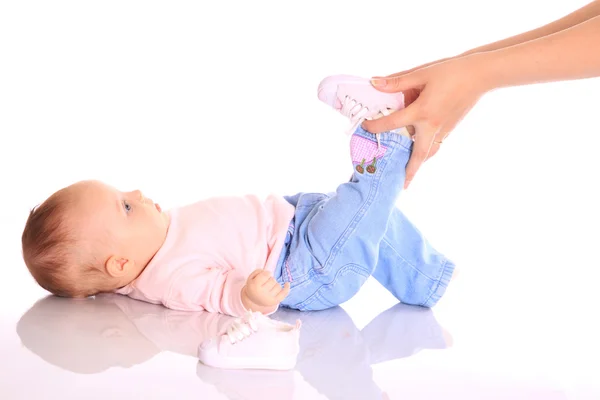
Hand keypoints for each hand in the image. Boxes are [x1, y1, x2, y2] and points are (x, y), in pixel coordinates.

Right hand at [242, 269, 289, 308]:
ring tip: (269, 287)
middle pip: (272, 280)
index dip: (266, 273)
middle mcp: (262, 293)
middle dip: (270, 279)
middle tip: (266, 283)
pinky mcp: (275, 301)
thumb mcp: (251, 277)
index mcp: (255, 286)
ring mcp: (269, 298)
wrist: (253, 301)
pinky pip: (284, 293)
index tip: (265, 275)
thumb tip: (269, 273)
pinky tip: (287, 283)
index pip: (266, 275)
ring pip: (278, 286)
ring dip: (275, 284)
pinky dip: (287, 288)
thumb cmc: (253, 286)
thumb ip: (258, 271)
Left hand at [363, 54, 489, 188]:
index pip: (392, 124)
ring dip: (419, 162)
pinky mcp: (452, 128)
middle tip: (402, 185)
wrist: (481, 75)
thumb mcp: (422, 73)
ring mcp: (444, 129)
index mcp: (422, 112)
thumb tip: (374, 83)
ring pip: (429, 152)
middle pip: (418, 156)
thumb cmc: (452, 72)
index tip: (365, 126)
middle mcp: (432, 126)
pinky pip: (436, 144)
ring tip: (410, 170)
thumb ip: (397, 81)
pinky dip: (427, 150)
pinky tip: (421, 147)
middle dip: (410, 172)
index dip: (376, 126)